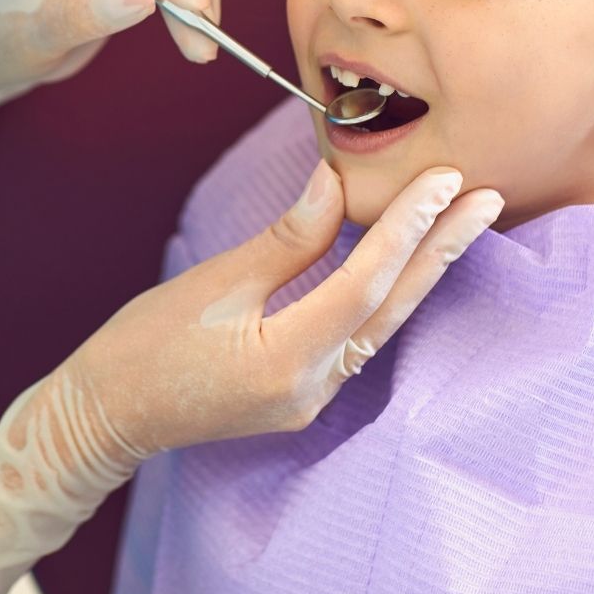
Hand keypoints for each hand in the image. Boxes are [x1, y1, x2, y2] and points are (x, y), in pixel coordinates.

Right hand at [0, 163, 502, 593]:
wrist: (105, 415)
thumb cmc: (145, 345)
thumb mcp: (214, 282)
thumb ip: (287, 239)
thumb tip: (336, 184)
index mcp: (287, 360)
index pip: (367, 281)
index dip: (408, 225)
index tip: (444, 178)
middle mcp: (312, 390)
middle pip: (394, 309)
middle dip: (443, 249)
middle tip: (487, 198)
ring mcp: (311, 400)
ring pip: (383, 326)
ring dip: (423, 272)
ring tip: (460, 223)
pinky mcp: (302, 396)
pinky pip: (359, 338)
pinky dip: (385, 296)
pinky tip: (403, 264)